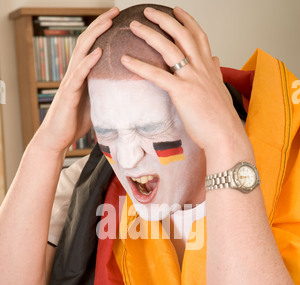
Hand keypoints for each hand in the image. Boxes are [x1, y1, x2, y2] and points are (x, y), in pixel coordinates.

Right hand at [36, 7, 119, 153]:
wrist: (58, 138)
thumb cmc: (76, 122)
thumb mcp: (97, 104)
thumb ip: (107, 93)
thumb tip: (128, 93)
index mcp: (83, 75)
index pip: (93, 46)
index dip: (104, 31)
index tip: (119, 18)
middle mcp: (75, 73)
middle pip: (88, 41)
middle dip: (101, 24)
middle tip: (116, 10)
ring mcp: (71, 81)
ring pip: (82, 52)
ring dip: (96, 35)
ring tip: (109, 22)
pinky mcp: (69, 93)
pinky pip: (79, 74)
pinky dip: (88, 61)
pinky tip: (98, 51)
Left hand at [121, 7, 250, 158]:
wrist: (225, 135)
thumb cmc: (221, 119)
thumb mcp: (221, 90)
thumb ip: (216, 73)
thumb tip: (216, 60)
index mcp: (210, 67)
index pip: (198, 36)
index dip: (187, 21)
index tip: (176, 11)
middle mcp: (201, 68)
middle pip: (182, 34)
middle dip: (164, 19)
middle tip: (148, 11)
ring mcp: (192, 78)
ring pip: (168, 48)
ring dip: (149, 34)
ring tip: (134, 26)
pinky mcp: (181, 92)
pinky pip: (157, 75)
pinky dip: (139, 66)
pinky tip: (126, 60)